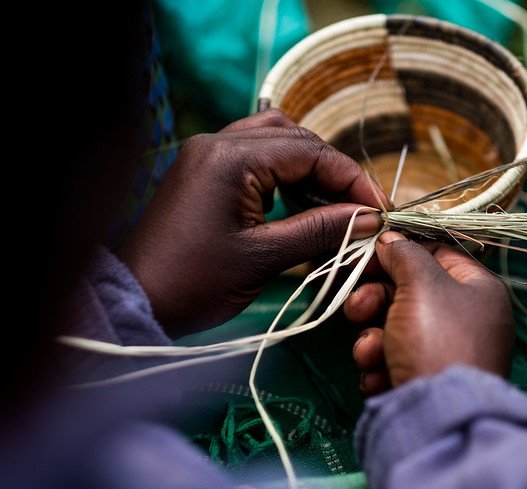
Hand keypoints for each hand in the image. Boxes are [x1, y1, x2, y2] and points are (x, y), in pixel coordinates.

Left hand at [118, 110, 387, 336]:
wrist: (135, 301)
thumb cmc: (196, 282)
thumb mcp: (264, 257)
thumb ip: (320, 229)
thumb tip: (368, 217)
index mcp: (231, 157)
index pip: (311, 152)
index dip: (352, 179)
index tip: (379, 209)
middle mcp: (218, 141)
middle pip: (296, 137)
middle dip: (333, 171)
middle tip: (360, 209)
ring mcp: (207, 152)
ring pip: (275, 138)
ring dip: (308, 166)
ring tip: (332, 203)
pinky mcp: (203, 168)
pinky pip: (254, 153)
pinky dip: (282, 171)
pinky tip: (297, 200)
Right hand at [344, 232, 513, 395]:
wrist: (441, 417)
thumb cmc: (439, 340)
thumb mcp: (422, 284)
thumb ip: (404, 255)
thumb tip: (392, 239)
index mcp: (478, 290)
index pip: (436, 254)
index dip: (399, 252)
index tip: (368, 255)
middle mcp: (467, 319)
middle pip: (410, 293)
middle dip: (375, 301)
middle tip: (356, 309)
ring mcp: (447, 352)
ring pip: (395, 329)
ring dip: (372, 339)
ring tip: (371, 354)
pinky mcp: (427, 381)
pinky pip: (394, 361)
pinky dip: (380, 367)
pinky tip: (379, 377)